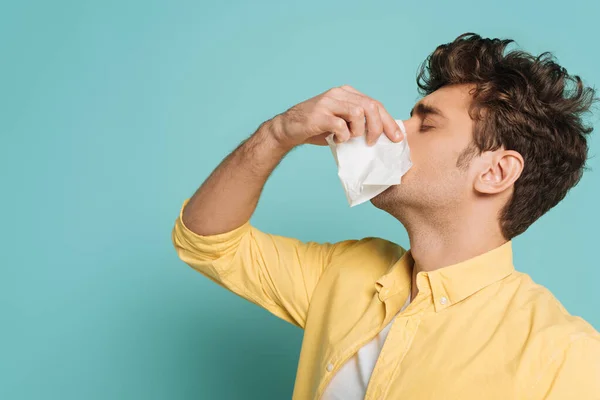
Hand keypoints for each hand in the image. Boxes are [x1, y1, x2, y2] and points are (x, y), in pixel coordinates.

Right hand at [268, 85, 403, 148]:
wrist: (288, 128)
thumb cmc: (317, 128)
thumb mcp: (341, 122)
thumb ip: (358, 123)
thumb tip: (383, 135)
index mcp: (347, 93)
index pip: (375, 104)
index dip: (389, 121)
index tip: (397, 138)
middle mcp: (339, 94)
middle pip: (370, 107)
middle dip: (378, 127)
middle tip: (372, 143)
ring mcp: (328, 102)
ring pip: (358, 113)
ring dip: (358, 131)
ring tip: (350, 139)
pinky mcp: (319, 114)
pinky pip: (340, 125)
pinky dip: (343, 136)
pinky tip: (336, 140)